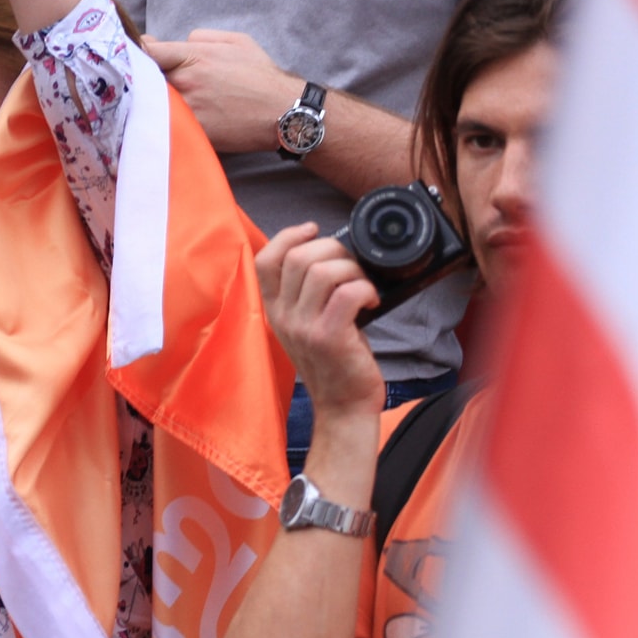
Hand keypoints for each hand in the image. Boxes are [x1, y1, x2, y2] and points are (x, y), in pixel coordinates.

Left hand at [142, 29, 300, 152]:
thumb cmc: (262, 76)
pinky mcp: (192, 133)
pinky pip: (168, 125)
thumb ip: (203, 36)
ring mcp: (187, 109)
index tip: (138, 57)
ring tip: (157, 102)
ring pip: (153, 104)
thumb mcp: (238, 41)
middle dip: (143, 79)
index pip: (148, 51)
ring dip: (151, 102)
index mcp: (193, 56)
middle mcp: (186, 82)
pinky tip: (170, 121)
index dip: (138, 53)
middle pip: (144, 79)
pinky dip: (166, 123)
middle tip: (146, 81)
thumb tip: (179, 41)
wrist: (284, 113)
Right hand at [256, 222, 383, 421]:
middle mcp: (283, 316)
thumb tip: (330, 254)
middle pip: (297, 258)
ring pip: (323, 271)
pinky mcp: (330, 337)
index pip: (265, 260)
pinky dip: (365, 288)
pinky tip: (372, 300)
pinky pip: (347, 293)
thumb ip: (305, 295)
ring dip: (352, 268)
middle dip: (332, 248)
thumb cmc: (333, 362)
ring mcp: (304, 327)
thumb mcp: (304, 326)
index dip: (288, 236)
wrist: (343, 407)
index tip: (312, 230)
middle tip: (351, 264)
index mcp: (274, 310)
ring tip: (363, 283)